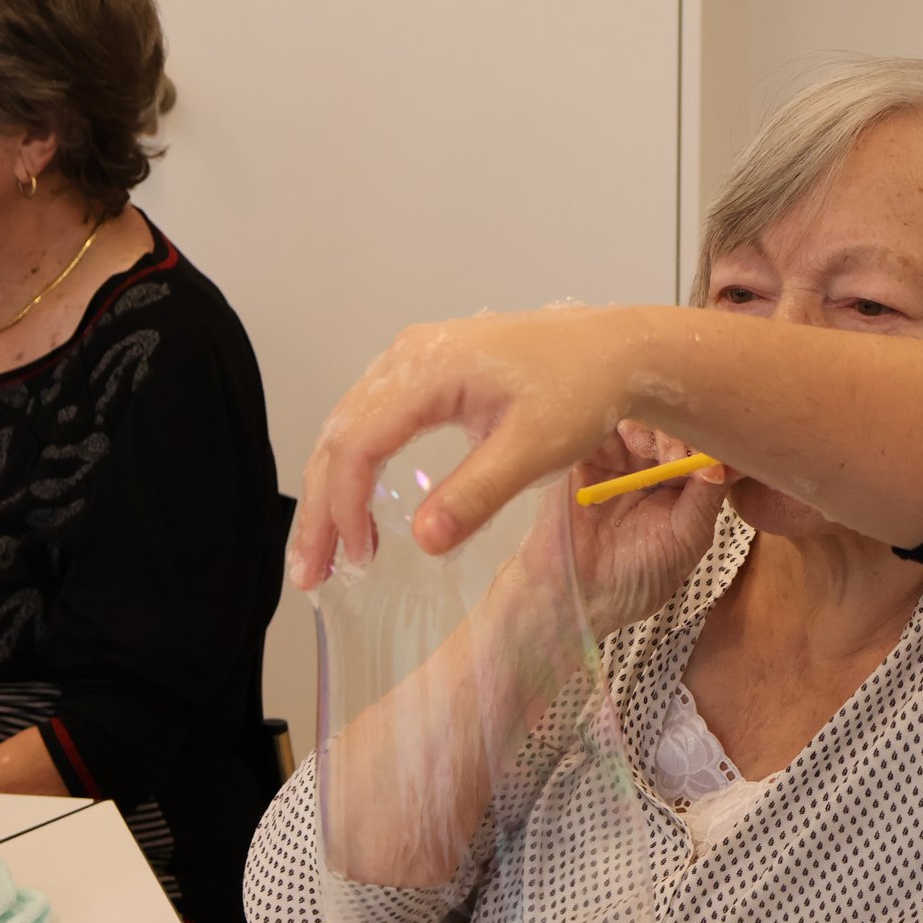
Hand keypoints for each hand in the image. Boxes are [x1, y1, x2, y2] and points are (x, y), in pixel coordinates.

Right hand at [288, 306, 675, 588]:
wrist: (613, 351)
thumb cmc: (582, 388)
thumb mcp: (534, 451)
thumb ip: (476, 496)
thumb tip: (424, 541)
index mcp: (430, 366)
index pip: (360, 442)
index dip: (347, 505)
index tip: (354, 558)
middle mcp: (409, 355)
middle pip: (339, 436)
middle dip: (320, 508)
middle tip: (309, 571)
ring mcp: (412, 359)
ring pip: (347, 429)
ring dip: (330, 491)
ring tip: (324, 553)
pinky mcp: (423, 372)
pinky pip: (370, 422)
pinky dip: (355, 468)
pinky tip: (357, 511)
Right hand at [510, 421, 728, 636]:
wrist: (580, 596)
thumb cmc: (637, 576)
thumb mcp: (687, 538)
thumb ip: (708, 496)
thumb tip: (730, 459)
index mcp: (675, 482)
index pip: (699, 444)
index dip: (711, 443)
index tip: (720, 459)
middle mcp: (646, 463)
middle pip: (672, 423)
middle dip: (685, 434)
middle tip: (684, 459)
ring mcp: (612, 455)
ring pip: (639, 415)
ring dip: (657, 428)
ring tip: (663, 456)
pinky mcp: (580, 451)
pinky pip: (600, 420)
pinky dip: (622, 421)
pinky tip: (634, 443)